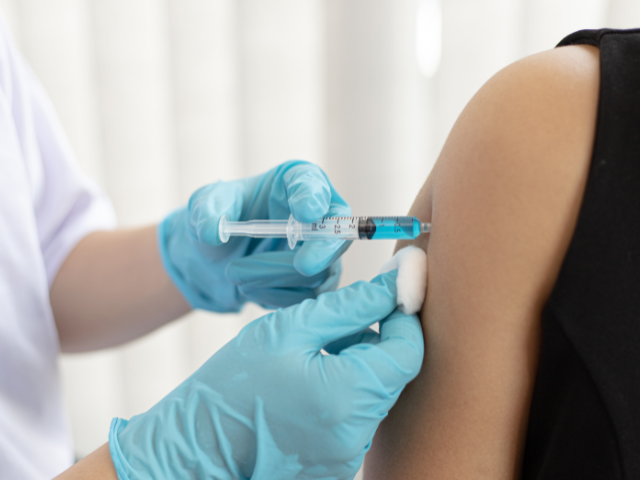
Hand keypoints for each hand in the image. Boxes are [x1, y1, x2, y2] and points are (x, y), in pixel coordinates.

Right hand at [108, 270, 423, 479]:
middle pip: (394, 373)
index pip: (409, 349)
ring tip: (316, 355)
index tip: (390, 293)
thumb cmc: (233, 384)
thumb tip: (393, 283)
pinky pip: (358, 418)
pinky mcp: (337, 465)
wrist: (199, 446)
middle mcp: (358, 433)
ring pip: (376, 395)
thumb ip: (349, 306)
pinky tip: (311, 385)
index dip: (403, 316)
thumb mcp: (289, 330)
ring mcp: (348, 454)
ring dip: (360, 367)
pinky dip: (345, 394)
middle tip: (341, 323)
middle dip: (377, 340)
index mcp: (348, 395)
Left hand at [158, 160, 351, 311]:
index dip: (313, 196)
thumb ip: (207, 211)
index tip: (306, 210)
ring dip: (275, 277)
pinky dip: (275, 296)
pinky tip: (250, 289)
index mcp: (293, 183)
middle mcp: (316, 214)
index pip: (311, 183)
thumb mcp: (204, 206)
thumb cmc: (219, 219)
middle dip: (322, 250)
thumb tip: (212, 232)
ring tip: (235, 273)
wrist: (217, 257)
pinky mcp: (317, 282)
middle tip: (304, 265)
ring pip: (318, 272)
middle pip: (335, 233)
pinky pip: (308, 297)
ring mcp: (321, 251)